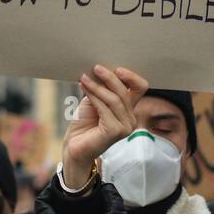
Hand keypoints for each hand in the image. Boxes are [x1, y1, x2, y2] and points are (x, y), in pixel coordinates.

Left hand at [62, 65, 147, 187]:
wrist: (73, 146)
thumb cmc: (83, 124)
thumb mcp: (94, 100)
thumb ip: (102, 88)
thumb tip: (103, 70)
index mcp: (129, 109)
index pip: (140, 87)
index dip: (131, 76)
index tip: (116, 68)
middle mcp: (131, 118)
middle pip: (125, 92)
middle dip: (109, 78)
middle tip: (96, 68)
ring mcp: (126, 127)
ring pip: (114, 99)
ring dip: (97, 87)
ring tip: (84, 78)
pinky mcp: (116, 132)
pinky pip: (105, 108)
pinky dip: (94, 96)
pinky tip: (84, 88)